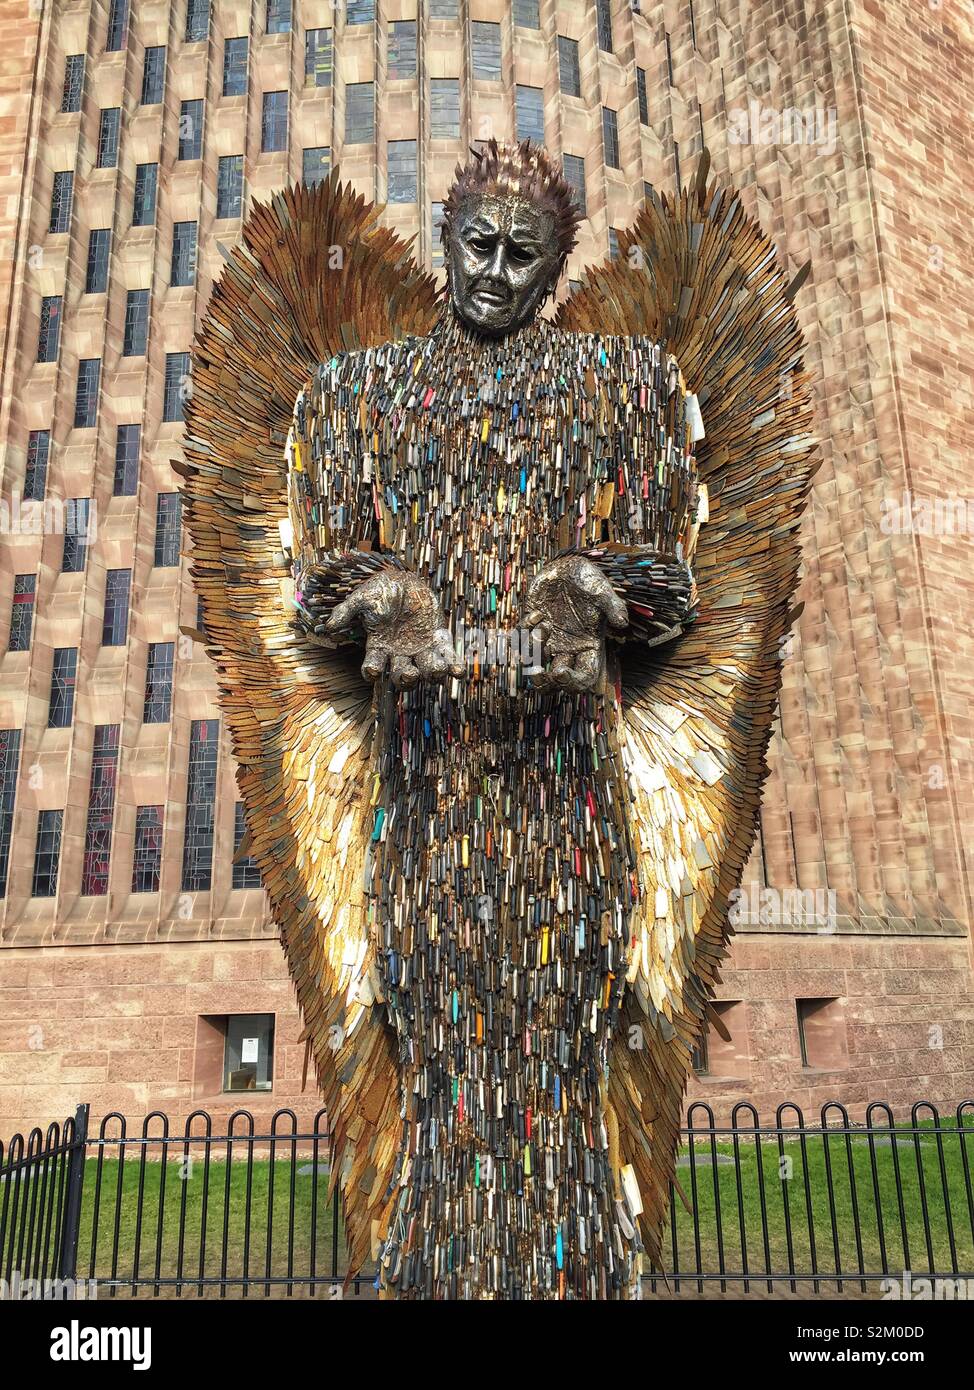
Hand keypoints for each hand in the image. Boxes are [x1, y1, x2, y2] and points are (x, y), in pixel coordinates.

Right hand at [323, 568, 460, 688]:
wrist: (404, 580)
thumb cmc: (381, 591)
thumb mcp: (363, 598)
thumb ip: (347, 612)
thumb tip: (329, 627)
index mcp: (379, 648)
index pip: (374, 668)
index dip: (373, 672)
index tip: (373, 671)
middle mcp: (400, 655)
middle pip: (403, 677)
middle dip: (407, 679)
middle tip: (410, 674)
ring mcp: (420, 650)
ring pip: (426, 671)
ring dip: (433, 674)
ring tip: (438, 670)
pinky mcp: (438, 640)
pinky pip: (446, 657)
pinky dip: (453, 665)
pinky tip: (458, 671)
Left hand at [522, 554, 628, 692]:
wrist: (567, 566)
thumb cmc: (587, 579)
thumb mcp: (602, 590)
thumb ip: (612, 606)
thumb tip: (622, 622)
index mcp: (588, 646)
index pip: (584, 677)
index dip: (573, 682)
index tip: (561, 672)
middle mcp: (568, 648)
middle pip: (555, 682)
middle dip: (544, 683)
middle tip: (537, 672)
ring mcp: (548, 639)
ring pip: (533, 664)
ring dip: (533, 650)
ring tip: (543, 625)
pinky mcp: (531, 627)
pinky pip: (520, 640)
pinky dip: (523, 631)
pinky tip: (537, 612)